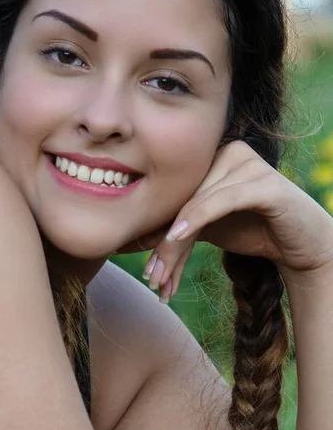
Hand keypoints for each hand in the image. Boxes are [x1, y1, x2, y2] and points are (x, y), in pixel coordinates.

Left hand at [139, 141, 332, 302]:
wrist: (301, 245)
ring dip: (174, 243)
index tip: (130, 259)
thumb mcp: (205, 229)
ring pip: (196, 203)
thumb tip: (127, 239)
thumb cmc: (252, 231)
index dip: (152, 228)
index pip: (173, 194)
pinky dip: (199, 217)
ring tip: (158, 275)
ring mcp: (247, 162)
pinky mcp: (265, 182)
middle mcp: (227, 152)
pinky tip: (177, 234)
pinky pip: (223, 198)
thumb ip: (173, 228)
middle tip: (149, 277)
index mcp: (210, 157)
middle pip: (182, 199)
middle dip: (163, 244)